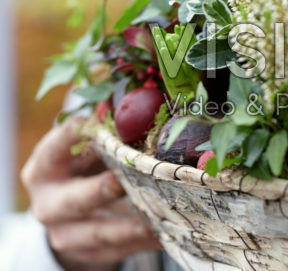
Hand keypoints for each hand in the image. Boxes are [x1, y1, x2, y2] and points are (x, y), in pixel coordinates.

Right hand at [21, 117, 161, 270]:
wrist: (69, 217)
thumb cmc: (84, 170)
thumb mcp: (85, 151)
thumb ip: (104, 136)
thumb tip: (135, 110)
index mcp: (44, 169)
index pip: (55, 149)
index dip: (75, 136)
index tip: (99, 124)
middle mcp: (48, 203)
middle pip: (75, 199)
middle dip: (101, 190)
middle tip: (125, 181)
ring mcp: (67, 233)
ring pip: (100, 232)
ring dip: (130, 227)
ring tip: (156, 219)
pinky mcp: (89, 253)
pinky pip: (121, 250)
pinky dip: (145, 241)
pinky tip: (168, 232)